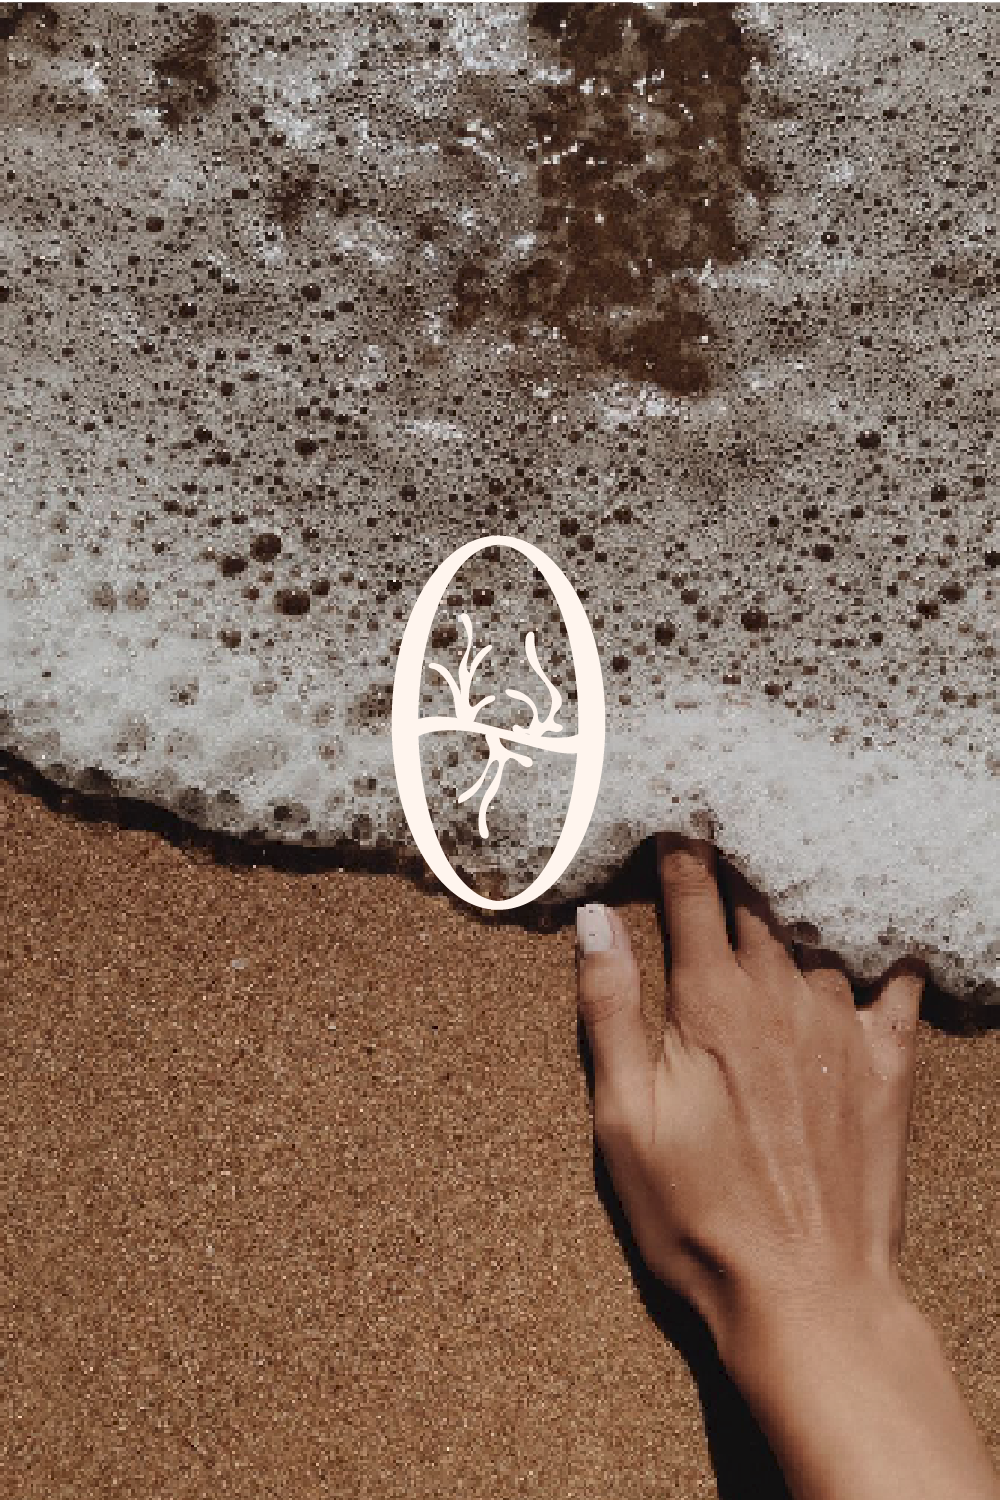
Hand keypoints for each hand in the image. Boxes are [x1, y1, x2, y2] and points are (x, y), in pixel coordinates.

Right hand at [575, 834, 922, 1371]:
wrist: (804, 1290)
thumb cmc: (696, 1212)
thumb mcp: (624, 1117)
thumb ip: (609, 1009)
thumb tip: (593, 919)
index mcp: (709, 1003)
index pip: (691, 893)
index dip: (679, 843)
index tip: (673, 805)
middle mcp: (779, 995)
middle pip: (759, 894)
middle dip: (740, 845)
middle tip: (733, 803)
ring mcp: (839, 1024)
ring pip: (822, 921)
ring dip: (803, 877)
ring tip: (796, 836)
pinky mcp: (886, 1062)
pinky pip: (897, 979)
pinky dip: (888, 937)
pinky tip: (885, 913)